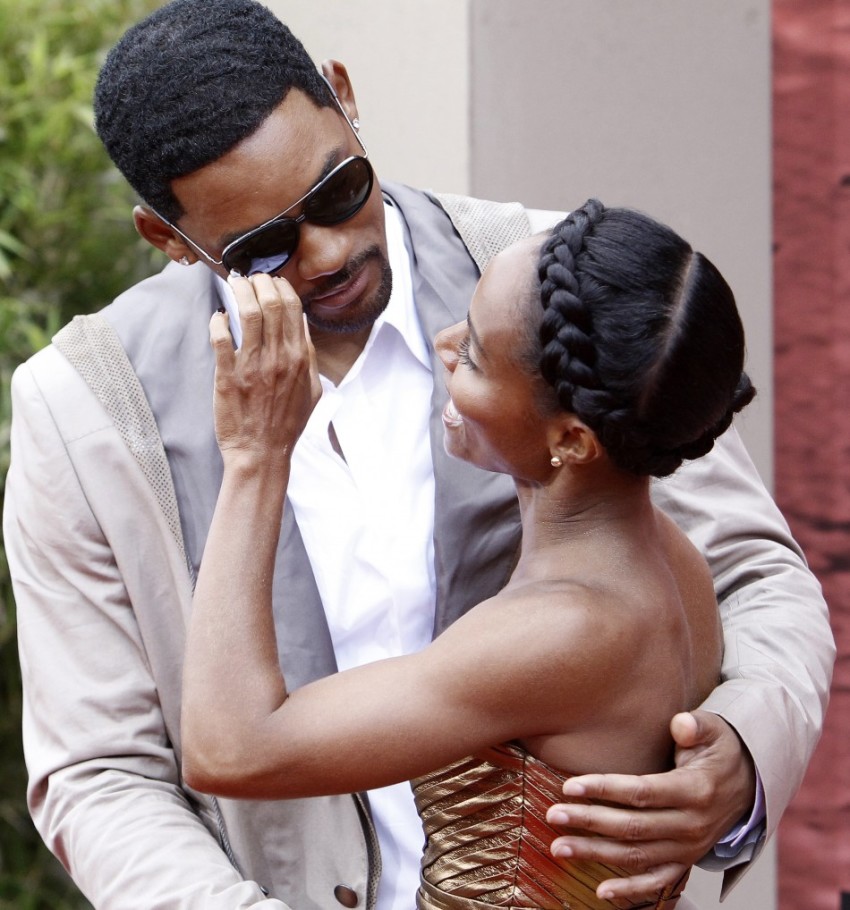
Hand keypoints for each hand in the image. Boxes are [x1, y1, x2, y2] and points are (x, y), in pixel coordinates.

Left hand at [210, 273, 320, 465]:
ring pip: (248, 312)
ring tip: (234, 284)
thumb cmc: (286, 423)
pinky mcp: (228, 376)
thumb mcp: (312, 390)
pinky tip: (217, 317)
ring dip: (239, 291)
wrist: (262, 453)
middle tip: (250, 277)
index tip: (271, 281)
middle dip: (259, 282)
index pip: (293, 308)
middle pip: (271, 303)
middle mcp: (279, 358)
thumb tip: (301, 325)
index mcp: (299, 358)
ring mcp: (253, 366)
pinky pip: (221, 337)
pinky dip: (217, 321)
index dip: (280, 287)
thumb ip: (308, 356)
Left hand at [546, 710, 755, 906]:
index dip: (605, 789)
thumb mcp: (714, 730)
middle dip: (589, 821)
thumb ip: (695, 726)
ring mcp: (688, 848)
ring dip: (596, 853)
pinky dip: (630, 889)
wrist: (747, 785)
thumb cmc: (719, 751)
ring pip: (636, 855)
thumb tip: (679, 724)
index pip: (642, 792)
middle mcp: (691, 825)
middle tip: (554, 815)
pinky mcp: (684, 861)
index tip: (571, 786)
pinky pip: (657, 881)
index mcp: (694, 790)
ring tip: (559, 846)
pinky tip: (601, 891)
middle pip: (633, 826)